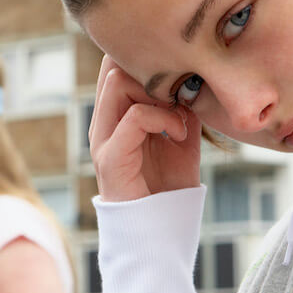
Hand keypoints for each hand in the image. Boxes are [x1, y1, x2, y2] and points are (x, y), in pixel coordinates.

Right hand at [91, 54, 201, 201]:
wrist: (161, 230)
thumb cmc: (170, 186)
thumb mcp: (182, 138)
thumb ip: (181, 109)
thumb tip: (190, 83)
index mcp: (116, 117)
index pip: (116, 67)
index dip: (146, 61)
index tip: (181, 77)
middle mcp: (104, 123)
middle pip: (114, 67)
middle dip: (153, 73)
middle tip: (181, 95)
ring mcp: (103, 139)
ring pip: (118, 83)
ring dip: (157, 92)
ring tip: (180, 115)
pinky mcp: (111, 156)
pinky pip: (135, 116)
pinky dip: (164, 118)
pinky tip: (182, 135)